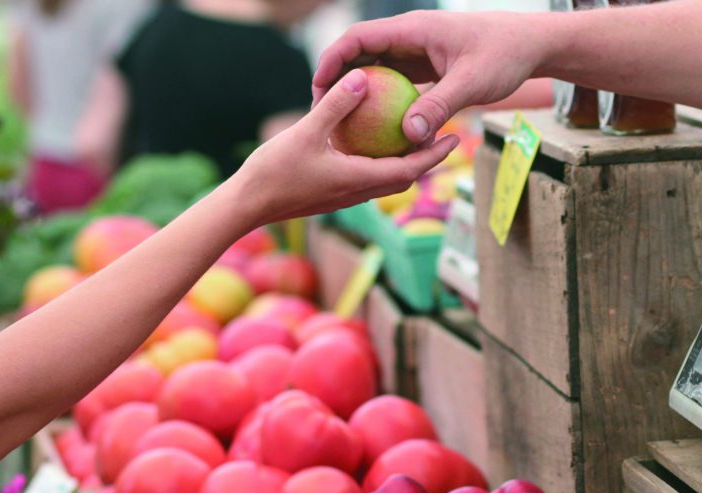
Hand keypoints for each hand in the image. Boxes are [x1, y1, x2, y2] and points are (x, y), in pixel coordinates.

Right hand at [232, 68, 459, 227]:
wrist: (247, 205)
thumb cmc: (274, 171)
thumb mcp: (306, 132)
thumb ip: (336, 105)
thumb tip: (362, 77)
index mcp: (359, 180)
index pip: (410, 170)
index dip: (435, 155)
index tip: (455, 138)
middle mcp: (358, 192)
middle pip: (405, 178)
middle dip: (428, 159)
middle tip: (445, 136)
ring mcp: (345, 196)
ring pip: (386, 180)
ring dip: (405, 163)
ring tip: (416, 139)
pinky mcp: (332, 194)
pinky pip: (366, 178)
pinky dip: (380, 163)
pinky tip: (372, 144)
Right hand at [312, 11, 546, 144]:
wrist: (531, 45)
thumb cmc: (505, 56)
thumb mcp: (472, 83)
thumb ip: (439, 106)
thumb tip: (408, 135)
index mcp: (413, 29)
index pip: (358, 38)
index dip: (332, 60)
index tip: (318, 88)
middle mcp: (410, 37)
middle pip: (360, 53)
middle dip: (338, 79)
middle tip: (322, 112)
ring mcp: (418, 51)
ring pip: (377, 69)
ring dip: (359, 92)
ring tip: (342, 123)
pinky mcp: (427, 66)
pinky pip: (396, 82)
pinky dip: (383, 101)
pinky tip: (377, 129)